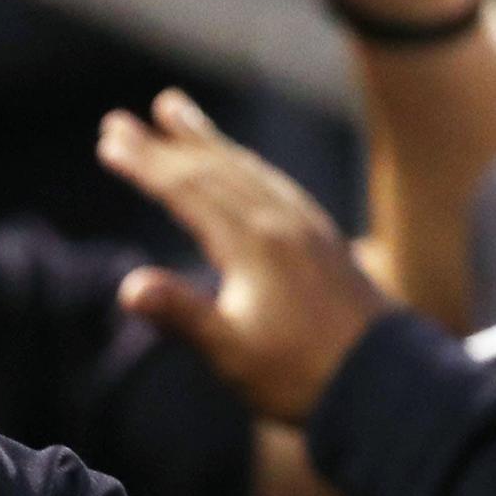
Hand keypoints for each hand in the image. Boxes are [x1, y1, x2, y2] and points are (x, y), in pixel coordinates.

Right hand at [100, 91, 396, 422]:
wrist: (386, 385)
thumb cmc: (302, 376)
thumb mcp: (233, 354)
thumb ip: (182, 316)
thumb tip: (128, 287)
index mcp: (252, 245)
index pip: (187, 191)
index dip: (146, 164)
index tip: (109, 140)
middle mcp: (279, 223)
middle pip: (211, 169)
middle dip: (162, 144)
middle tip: (119, 121)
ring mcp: (305, 227)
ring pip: (245, 168)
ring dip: (205, 139)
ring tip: (176, 111)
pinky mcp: (322, 239)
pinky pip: (273, 182)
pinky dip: (244, 162)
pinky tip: (242, 165)